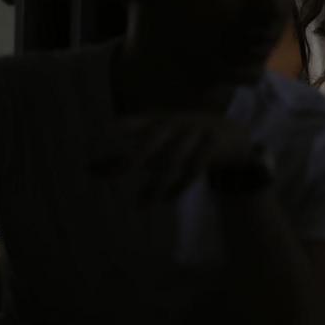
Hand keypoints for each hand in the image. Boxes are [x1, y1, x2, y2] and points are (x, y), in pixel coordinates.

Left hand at [95, 115, 256, 199]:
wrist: (237, 138)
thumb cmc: (184, 142)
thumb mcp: (157, 145)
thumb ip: (125, 155)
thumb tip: (87, 169)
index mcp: (160, 119)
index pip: (136, 121)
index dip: (121, 128)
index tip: (103, 136)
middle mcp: (177, 123)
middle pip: (152, 140)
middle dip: (132, 157)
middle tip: (111, 175)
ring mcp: (196, 133)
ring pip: (173, 161)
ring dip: (155, 185)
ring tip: (139, 205)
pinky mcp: (213, 147)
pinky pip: (194, 170)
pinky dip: (178, 187)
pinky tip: (163, 200)